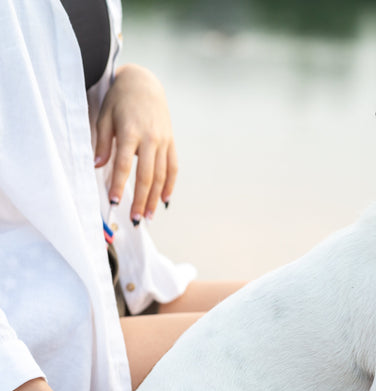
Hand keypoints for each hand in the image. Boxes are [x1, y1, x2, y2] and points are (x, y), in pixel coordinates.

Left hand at [94, 63, 177, 224]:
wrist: (144, 83)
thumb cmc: (120, 100)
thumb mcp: (105, 117)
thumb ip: (103, 143)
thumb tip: (98, 166)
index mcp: (131, 132)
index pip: (125, 164)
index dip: (118, 183)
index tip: (113, 201)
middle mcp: (150, 138)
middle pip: (147, 175)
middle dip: (141, 199)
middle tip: (135, 218)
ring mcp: (164, 141)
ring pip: (162, 175)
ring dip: (156, 197)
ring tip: (149, 215)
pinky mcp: (171, 142)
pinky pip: (173, 167)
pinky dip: (170, 184)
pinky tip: (165, 199)